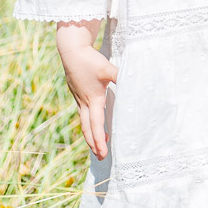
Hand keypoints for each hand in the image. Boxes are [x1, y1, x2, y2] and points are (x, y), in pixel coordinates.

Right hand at [56, 23, 117, 158]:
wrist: (71, 50)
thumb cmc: (89, 60)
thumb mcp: (107, 68)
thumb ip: (121, 76)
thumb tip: (136, 81)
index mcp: (93, 100)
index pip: (96, 126)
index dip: (100, 141)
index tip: (103, 154)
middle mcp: (84, 102)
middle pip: (87, 128)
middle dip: (94, 143)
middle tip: (101, 157)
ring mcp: (79, 98)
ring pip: (84, 121)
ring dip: (91, 133)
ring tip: (99, 143)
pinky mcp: (78, 93)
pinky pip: (83, 112)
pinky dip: (88, 122)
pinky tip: (94, 119)